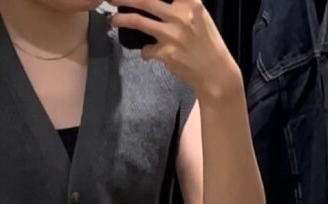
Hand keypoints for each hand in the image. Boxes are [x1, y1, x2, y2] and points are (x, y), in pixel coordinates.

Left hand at [111, 0, 242, 105]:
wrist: (214, 72)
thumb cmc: (206, 42)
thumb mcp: (199, 15)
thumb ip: (182, 4)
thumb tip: (161, 1)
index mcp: (190, 2)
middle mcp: (180, 15)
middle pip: (145, 0)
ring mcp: (172, 34)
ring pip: (139, 22)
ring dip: (122, 19)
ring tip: (113, 19)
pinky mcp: (166, 53)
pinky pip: (146, 50)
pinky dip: (146, 52)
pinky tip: (150, 53)